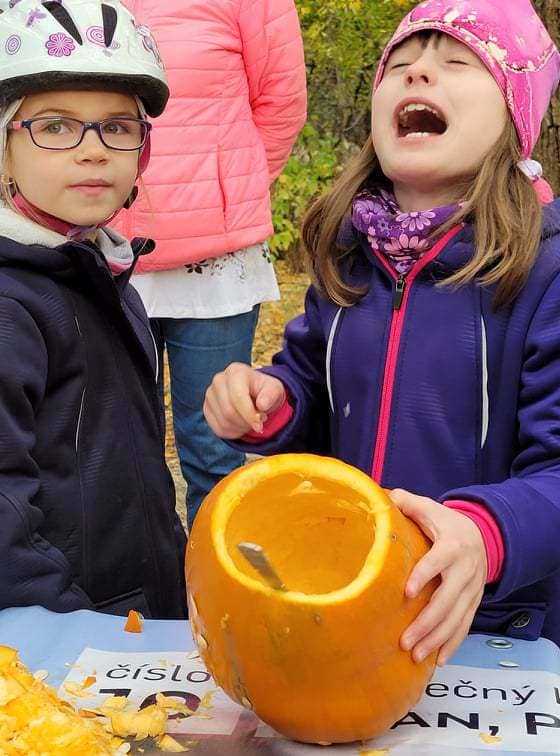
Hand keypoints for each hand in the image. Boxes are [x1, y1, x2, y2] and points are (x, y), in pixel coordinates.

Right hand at [204, 363, 285, 438]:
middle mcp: (219, 380)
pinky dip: (233, 432)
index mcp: (236, 372)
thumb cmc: (265, 391)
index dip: (249, 414)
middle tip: (258, 422)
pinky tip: (241, 425)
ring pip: (223, 422)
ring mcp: (210, 394)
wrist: (254, 394)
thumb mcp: (275, 390)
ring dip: (241, 428)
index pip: (237, 396)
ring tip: (250, 421)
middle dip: (246, 422)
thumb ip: (271, 395)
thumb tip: (262, 405)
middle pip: (229, 411)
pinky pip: (218, 429)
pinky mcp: (206, 408)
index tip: (260, 425)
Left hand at [389, 489, 486, 666]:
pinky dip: (452, 644)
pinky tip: (438, 661)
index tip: (407, 592)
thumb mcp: (429, 507)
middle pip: (447, 600)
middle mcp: (465, 570)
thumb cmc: (445, 523)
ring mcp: (472, 589)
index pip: (438, 561)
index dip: (424, 575)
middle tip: (404, 640)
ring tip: (415, 655)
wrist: (483, 535)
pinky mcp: (474, 602)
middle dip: (426, 622)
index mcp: (452, 545)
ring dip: (436, 639)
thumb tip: (381, 497)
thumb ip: (406, 502)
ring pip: (456, 618)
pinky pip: (465, 626)